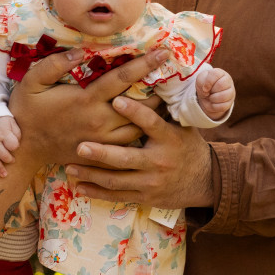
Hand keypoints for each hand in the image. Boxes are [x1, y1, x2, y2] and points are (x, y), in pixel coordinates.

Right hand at [0, 117, 21, 177]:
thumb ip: (17, 132)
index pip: (12, 145)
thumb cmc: (0, 118)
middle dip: (8, 160)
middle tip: (12, 161)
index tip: (15, 148)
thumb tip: (19, 144)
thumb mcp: (11, 121)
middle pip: (2, 154)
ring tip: (4, 175)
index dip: (15, 147)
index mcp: (4, 133)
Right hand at [7, 49, 157, 165]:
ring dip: (154, 113)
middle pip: (140, 105)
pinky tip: (150, 124)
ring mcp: (102, 141)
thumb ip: (55, 64)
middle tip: (174, 76)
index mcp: (86, 100)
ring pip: (139, 128)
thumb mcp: (33, 82)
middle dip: (159, 90)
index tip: (164, 52)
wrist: (24, 148)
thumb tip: (81, 50)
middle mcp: (99, 122)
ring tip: (166, 99)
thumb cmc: (28, 111)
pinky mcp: (101, 154)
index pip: (122, 79)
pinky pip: (129, 145)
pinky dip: (142, 133)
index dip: (145, 64)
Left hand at [67, 95, 215, 211]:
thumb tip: (151, 78)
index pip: (151, 123)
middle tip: (80, 146)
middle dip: (102, 154)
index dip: (134, 111)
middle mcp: (160, 161)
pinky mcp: (145, 197)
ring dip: (91, 174)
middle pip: (127, 157)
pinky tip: (79, 186)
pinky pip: (117, 196)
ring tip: (70, 166)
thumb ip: (165, 109)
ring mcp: (151, 182)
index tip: (116, 99)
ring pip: (116, 180)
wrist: (205, 182)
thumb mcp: (183, 126)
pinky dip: (97, 192)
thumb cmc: (187, 146)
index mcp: (169, 139)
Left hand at [197, 66, 235, 121]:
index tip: (204, 87)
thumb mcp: (200, 80)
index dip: (208, 82)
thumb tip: (206, 91)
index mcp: (221, 73)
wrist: (207, 96)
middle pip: (221, 85)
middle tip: (208, 92)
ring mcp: (231, 92)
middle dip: (211, 90)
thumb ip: (201, 81)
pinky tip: (213, 103)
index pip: (216, 74)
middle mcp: (228, 81)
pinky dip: (214, 106)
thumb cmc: (204, 85)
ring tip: (210, 97)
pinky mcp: (230, 103)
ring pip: (223, 96)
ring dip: (212, 98)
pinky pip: (222, 106)